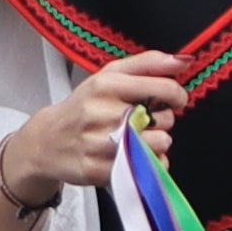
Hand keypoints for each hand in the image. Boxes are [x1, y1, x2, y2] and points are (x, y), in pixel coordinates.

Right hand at [0, 50, 195, 213]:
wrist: (46, 141)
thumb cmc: (85, 105)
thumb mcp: (110, 76)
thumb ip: (148, 64)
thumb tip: (184, 60)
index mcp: (107, 85)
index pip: (165, 88)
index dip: (177, 95)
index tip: (173, 100)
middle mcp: (102, 113)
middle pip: (166, 119)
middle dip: (160, 120)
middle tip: (140, 121)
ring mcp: (100, 144)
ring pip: (160, 144)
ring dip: (156, 143)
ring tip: (136, 138)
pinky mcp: (100, 170)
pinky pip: (149, 167)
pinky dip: (149, 163)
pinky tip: (133, 156)